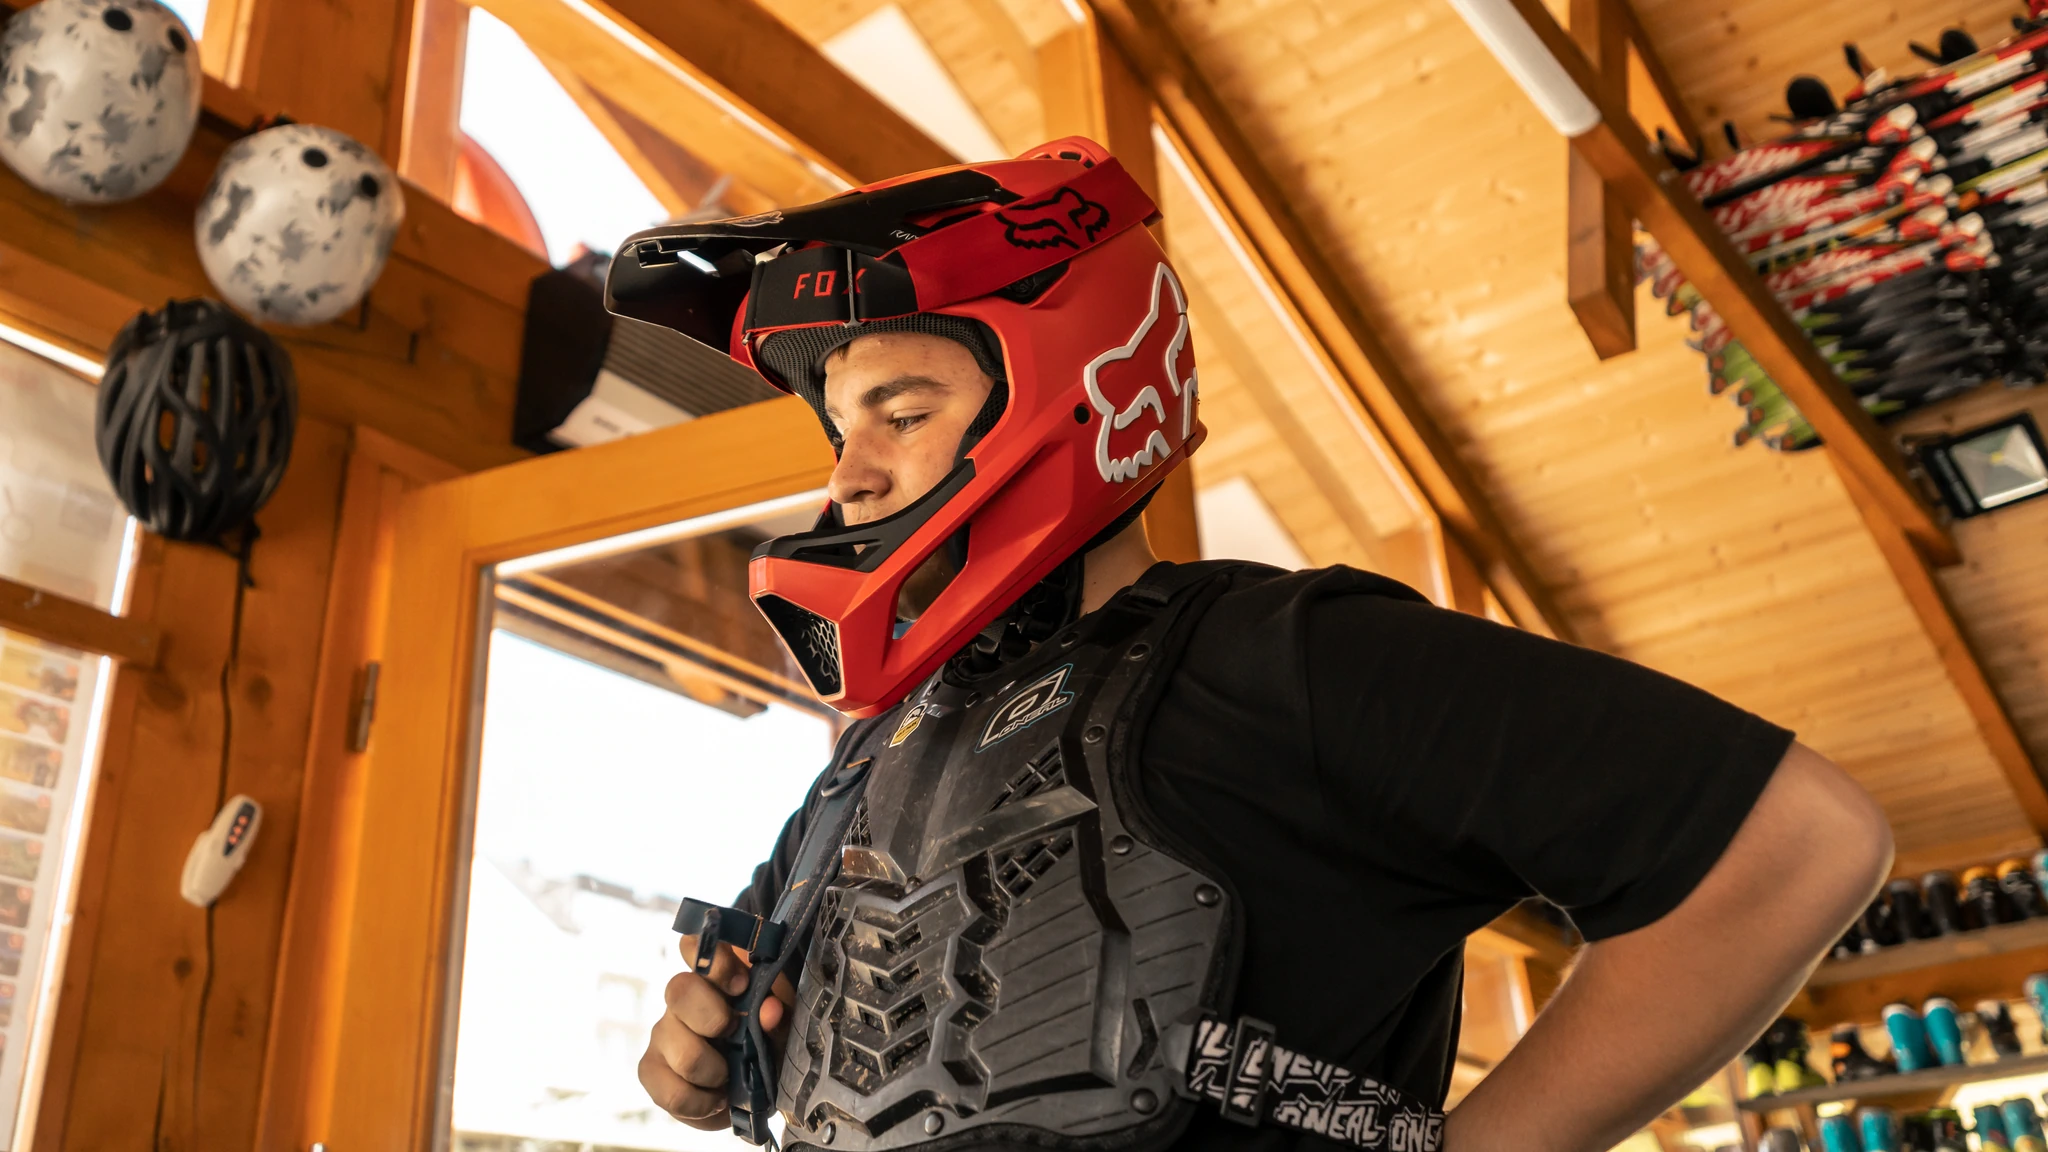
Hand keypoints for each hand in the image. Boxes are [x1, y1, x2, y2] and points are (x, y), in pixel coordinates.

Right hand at [639, 934, 797, 1129]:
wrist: (756, 1091)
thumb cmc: (769, 1042)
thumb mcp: (784, 1025)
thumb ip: (779, 1015)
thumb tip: (770, 1010)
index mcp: (714, 975)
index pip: (695, 945)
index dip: (713, 960)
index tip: (742, 983)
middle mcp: (682, 997)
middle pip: (678, 989)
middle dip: (711, 1016)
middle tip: (735, 1033)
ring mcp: (663, 1033)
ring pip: (678, 1046)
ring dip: (712, 1068)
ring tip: (729, 1078)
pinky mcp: (652, 1070)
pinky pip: (669, 1090)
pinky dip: (700, 1102)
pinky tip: (716, 1099)